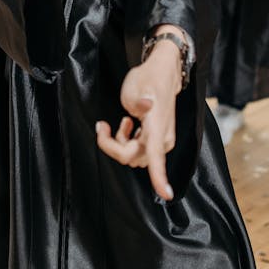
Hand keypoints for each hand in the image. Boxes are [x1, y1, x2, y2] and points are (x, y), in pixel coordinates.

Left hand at [96, 28, 182, 200]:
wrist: (163, 72)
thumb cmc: (148, 79)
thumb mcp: (134, 88)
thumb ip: (135, 105)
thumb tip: (139, 111)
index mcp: (157, 126)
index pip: (157, 156)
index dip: (159, 177)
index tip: (166, 195)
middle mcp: (162, 138)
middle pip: (132, 157)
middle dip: (113, 145)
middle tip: (103, 125)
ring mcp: (162, 140)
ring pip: (134, 156)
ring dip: (121, 143)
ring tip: (122, 121)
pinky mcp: (159, 140)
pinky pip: (139, 152)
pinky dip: (129, 141)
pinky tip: (128, 125)